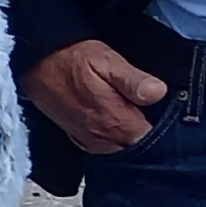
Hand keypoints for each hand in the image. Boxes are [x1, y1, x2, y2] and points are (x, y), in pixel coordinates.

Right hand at [25, 38, 166, 153]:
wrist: (34, 62)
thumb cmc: (70, 58)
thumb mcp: (107, 61)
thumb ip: (133, 81)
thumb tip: (159, 92)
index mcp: (116, 123)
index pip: (155, 141)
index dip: (166, 128)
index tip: (170, 112)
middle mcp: (103, 139)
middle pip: (139, 148)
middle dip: (150, 133)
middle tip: (153, 110)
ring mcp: (91, 141)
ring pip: (123, 148)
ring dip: (131, 135)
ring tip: (135, 112)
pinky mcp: (81, 138)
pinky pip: (107, 146)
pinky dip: (115, 136)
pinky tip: (117, 118)